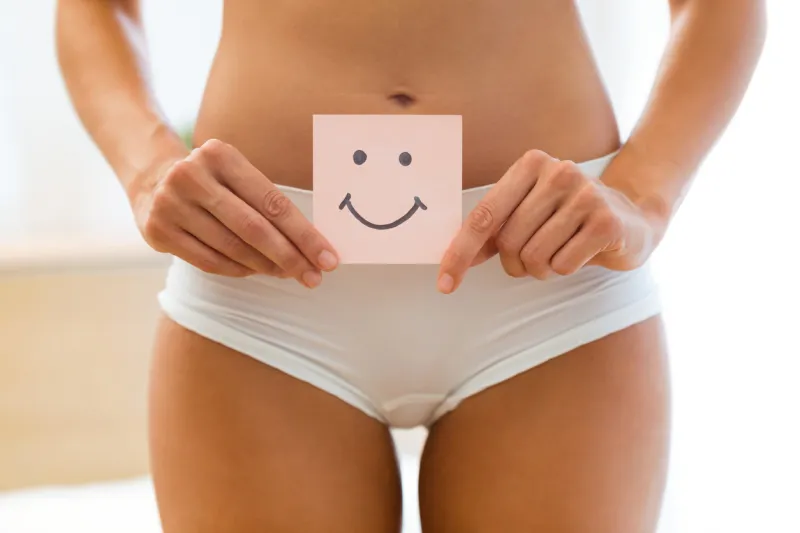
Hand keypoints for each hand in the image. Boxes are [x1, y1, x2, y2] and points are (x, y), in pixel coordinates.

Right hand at [130, 139, 338, 287]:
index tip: (328, 258)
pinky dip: (239, 270)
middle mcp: (192, 176)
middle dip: (290, 257)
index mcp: (220, 156)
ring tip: (288, 274)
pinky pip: (210, 261)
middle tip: (314, 277)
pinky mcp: (158, 231)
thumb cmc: (213, 181)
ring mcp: (170, 204)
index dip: (304, 235)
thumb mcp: (236, 173)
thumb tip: (312, 245)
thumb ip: (267, 202)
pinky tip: (256, 271)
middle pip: (254, 228)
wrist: (150, 179)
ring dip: (267, 267)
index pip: (273, 202)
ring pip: (233, 248)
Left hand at [437, 150, 658, 293]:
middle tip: (536, 257)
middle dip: (516, 263)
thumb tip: (452, 259)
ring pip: (534, 257)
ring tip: (561, 252)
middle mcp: (558, 172)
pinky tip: (582, 252)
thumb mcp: (527, 214)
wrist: (632, 216)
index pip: (483, 216)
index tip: (445, 283)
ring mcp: (586, 194)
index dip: (460, 253)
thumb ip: (492, 232)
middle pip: (508, 242)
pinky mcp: (606, 222)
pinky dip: (565, 269)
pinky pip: (563, 265)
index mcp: (530, 165)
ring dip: (541, 268)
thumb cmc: (567, 219)